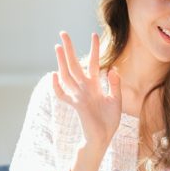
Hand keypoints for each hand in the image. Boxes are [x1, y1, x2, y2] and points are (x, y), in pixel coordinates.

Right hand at [53, 31, 121, 152]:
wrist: (103, 137)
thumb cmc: (109, 120)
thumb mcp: (116, 100)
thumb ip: (114, 85)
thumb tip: (112, 70)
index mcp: (94, 85)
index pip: (92, 63)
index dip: (93, 49)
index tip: (94, 34)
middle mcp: (84, 88)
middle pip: (74, 64)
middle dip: (69, 49)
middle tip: (63, 33)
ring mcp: (78, 95)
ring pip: (67, 75)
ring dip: (62, 61)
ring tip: (58, 47)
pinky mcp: (76, 105)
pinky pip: (63, 94)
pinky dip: (57, 86)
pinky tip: (53, 74)